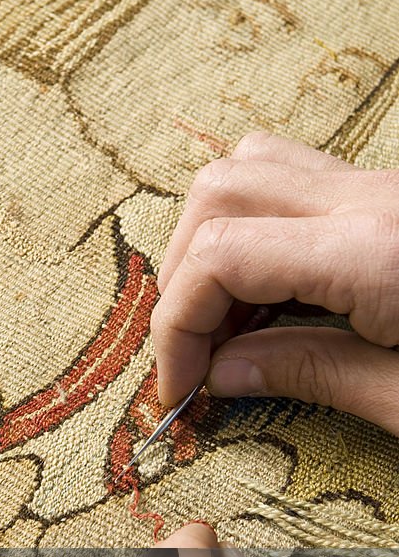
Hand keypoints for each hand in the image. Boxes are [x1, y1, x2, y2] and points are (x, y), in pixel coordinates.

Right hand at [151, 132, 398, 433]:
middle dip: (185, 282)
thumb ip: (313, 374)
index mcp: (375, 253)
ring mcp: (378, 187)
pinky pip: (290, 178)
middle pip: (220, 195)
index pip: (223, 255)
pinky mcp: (383, 195)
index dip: (177, 325)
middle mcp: (370, 199)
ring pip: (248, 170)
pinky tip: (265, 290)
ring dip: (211, 244)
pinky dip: (251, 227)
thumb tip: (221, 374)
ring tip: (225, 322)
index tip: (179, 386)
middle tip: (196, 357)